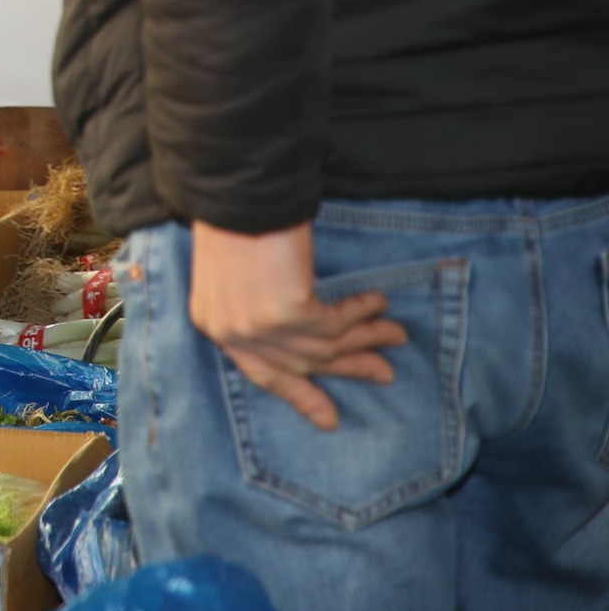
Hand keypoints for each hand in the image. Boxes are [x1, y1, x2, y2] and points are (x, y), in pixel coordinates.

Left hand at [189, 219, 407, 429]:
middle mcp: (233, 333)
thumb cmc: (236, 222)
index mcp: (214, 324)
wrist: (235, 192)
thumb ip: (258, 306)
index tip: (329, 419)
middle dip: (348, 366)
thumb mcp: (234, 274)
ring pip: (326, 344)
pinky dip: (361, 313)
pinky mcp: (287, 313)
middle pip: (301, 362)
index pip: (262, 372)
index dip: (299, 394)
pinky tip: (378, 303)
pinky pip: (336, 322)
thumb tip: (301, 323)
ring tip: (396, 336)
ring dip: (366, 339)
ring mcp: (259, 327)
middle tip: (385, 374)